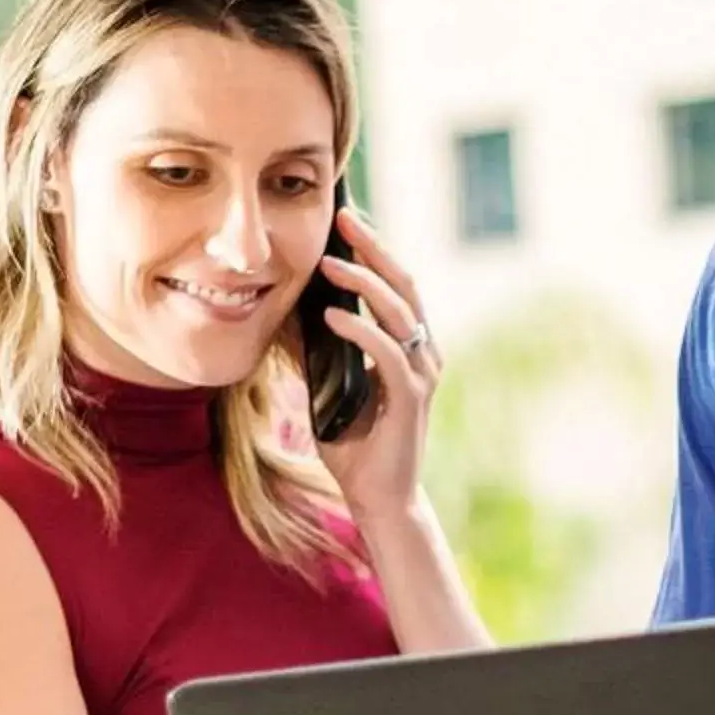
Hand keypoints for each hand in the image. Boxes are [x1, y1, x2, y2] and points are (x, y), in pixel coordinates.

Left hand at [309, 203, 443, 529]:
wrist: (379, 496)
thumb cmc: (356, 443)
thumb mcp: (330, 385)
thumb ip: (321, 351)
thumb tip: (290, 310)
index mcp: (410, 346)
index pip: (397, 285)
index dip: (375, 250)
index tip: (347, 220)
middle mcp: (424, 353)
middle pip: (405, 286)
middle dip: (374, 249)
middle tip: (345, 219)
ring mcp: (421, 375)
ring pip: (400, 312)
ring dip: (364, 283)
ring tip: (329, 263)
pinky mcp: (411, 399)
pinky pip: (387, 353)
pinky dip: (360, 330)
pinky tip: (332, 315)